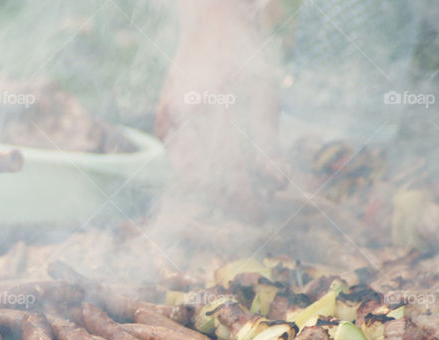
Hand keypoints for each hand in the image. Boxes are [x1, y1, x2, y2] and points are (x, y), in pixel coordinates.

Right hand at [155, 0, 282, 209]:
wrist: (211, 23)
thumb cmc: (247, 57)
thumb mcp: (267, 95)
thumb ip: (270, 142)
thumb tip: (277, 184)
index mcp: (214, 106)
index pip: (227, 170)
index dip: (244, 198)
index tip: (260, 216)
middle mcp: (185, 114)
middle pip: (203, 178)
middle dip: (228, 202)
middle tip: (251, 215)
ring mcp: (168, 117)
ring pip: (186, 174)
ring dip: (211, 193)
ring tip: (237, 200)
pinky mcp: (161, 120)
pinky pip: (178, 158)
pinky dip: (197, 174)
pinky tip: (218, 178)